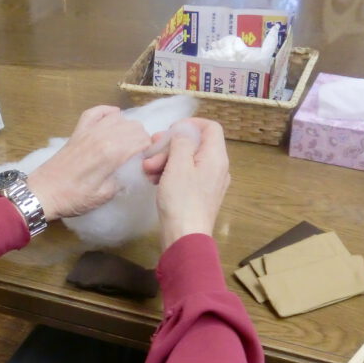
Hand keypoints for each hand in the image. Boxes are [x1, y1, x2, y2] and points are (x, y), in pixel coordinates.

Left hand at [25, 106, 152, 221]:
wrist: (44, 192)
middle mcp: (103, 136)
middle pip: (134, 127)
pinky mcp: (78, 131)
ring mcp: (89, 131)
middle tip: (137, 154)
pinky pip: (96, 112)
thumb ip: (123, 180)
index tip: (146, 160)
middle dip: (140, 139)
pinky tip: (113, 117)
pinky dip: (107, 112)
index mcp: (112, 153)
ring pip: (119, 117)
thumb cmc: (75, 198)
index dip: (148, 149)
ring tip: (126, 142)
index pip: (142, 140)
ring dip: (127, 127)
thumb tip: (131, 170)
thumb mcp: (105, 195)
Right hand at [146, 119, 229, 249]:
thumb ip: (182, 142)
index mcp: (216, 157)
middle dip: (169, 146)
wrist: (184, 238)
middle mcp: (217, 167)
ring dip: (165, 161)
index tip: (169, 131)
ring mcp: (209, 183)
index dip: (190, 124)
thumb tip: (184, 130)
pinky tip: (153, 181)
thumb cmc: (181, 200)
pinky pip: (186, 176)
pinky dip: (170, 174)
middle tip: (150, 154)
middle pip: (195, 145)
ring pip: (187, 161)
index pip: (210, 127)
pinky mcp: (199, 196)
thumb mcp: (178, 165)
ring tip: (147, 170)